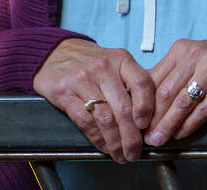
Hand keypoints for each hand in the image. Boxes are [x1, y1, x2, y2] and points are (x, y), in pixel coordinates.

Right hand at [33, 38, 155, 162]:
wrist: (55, 52)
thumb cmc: (91, 61)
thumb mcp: (115, 61)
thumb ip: (132, 81)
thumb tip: (152, 113)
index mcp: (121, 59)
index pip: (142, 83)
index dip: (147, 107)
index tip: (146, 125)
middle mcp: (104, 68)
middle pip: (123, 107)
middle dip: (131, 136)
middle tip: (135, 152)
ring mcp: (83, 80)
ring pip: (105, 118)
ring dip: (115, 142)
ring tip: (121, 155)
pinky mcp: (64, 92)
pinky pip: (85, 121)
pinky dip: (97, 138)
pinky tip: (104, 147)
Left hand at [144, 39, 206, 146]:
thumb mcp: (194, 58)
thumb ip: (172, 73)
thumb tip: (144, 100)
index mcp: (182, 49)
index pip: (155, 78)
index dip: (143, 103)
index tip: (137, 119)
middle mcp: (196, 55)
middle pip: (166, 92)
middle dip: (153, 118)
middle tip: (146, 135)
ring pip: (183, 101)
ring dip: (168, 124)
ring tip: (160, 138)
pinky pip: (204, 108)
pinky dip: (190, 124)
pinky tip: (182, 133)